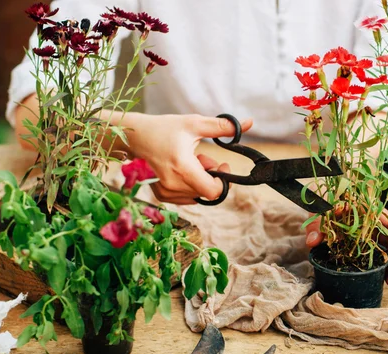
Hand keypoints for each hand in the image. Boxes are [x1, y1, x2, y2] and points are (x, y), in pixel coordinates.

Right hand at [120, 113, 252, 203]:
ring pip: (197, 194)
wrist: (137, 136)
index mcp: (183, 167)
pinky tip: (181, 170)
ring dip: (200, 179)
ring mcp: (166, 192)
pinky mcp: (162, 195)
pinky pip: (187, 196)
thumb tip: (250, 123)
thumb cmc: (166, 128)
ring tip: (190, 161)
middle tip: (203, 157)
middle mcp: (173, 184)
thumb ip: (223, 127)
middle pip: (206, 191)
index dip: (223, 181)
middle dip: (211, 175)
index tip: (222, 165)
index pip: (213, 192)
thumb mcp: (195, 123)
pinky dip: (189, 184)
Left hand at [305, 209, 387, 286]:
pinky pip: (377, 255)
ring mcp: (370, 233)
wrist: (318, 204)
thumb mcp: (318, 211)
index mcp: (367, 210)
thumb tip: (313, 242)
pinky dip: (381, 267)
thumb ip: (316, 225)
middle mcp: (373, 222)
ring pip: (387, 248)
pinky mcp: (365, 244)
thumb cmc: (322, 204)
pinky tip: (383, 280)